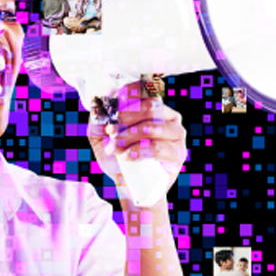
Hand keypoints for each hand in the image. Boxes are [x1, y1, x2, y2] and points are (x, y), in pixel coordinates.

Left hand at [84, 81, 186, 196]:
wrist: (130, 187)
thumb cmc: (118, 159)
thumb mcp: (101, 138)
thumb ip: (98, 120)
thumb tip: (97, 104)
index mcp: (153, 107)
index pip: (146, 89)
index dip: (130, 93)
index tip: (114, 102)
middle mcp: (168, 116)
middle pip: (150, 106)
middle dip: (125, 117)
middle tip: (110, 131)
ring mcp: (176, 134)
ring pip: (153, 126)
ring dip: (129, 136)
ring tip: (116, 148)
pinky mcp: (178, 153)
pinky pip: (157, 147)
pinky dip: (137, 151)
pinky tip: (126, 157)